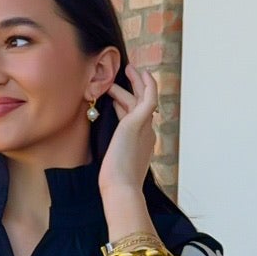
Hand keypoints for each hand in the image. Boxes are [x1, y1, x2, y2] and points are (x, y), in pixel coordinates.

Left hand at [95, 62, 158, 200]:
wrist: (121, 187)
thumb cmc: (115, 182)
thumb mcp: (114, 162)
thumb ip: (114, 150)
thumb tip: (108, 147)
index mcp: (142, 143)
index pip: (134, 117)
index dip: (125, 103)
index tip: (116, 93)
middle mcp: (147, 133)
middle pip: (143, 104)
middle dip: (137, 87)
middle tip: (129, 72)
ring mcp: (145, 127)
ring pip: (142, 98)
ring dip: (135, 82)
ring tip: (127, 68)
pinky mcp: (139, 122)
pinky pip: (148, 98)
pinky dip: (147, 85)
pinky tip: (140, 73)